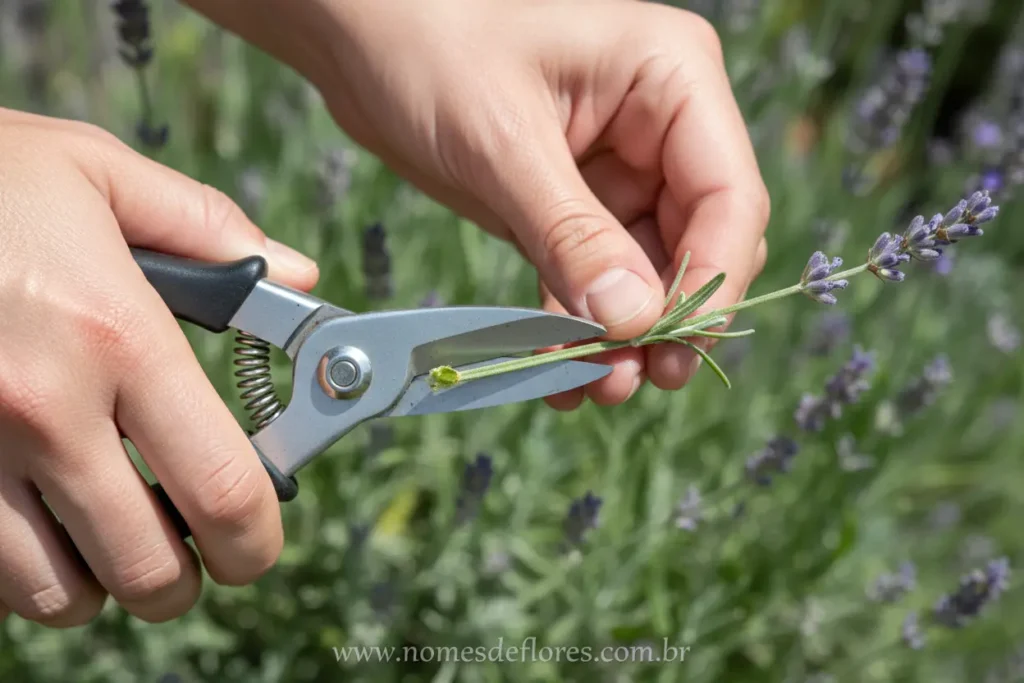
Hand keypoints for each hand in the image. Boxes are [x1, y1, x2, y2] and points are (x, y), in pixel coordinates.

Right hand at [0, 109, 317, 625]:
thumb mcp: (99, 172)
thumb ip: (209, 227)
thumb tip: (298, 277)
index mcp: (116, 335)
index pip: (221, 487)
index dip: (256, 539)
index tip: (257, 542)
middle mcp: (44, 408)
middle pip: (148, 569)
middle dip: (187, 578)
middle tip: (193, 549)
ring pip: (60, 595)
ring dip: (105, 580)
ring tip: (114, 533)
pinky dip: (30, 572)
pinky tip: (43, 522)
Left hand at [187, 0, 768, 407]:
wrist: (359, 38)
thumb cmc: (431, 49)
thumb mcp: (505, 144)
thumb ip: (573, 235)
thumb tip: (634, 321)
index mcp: (672, 79)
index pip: (728, 196)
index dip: (710, 282)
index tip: (672, 346)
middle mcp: (660, 124)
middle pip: (697, 242)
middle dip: (665, 317)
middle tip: (633, 380)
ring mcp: (619, 167)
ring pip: (644, 272)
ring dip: (620, 333)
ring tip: (593, 385)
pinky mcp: (573, 202)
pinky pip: (591, 275)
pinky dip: (575, 323)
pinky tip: (557, 370)